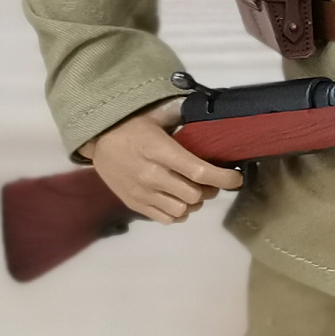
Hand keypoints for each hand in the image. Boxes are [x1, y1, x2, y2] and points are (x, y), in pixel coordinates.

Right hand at [80, 100, 245, 222]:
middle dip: (209, 189)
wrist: (98, 139)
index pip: (199, 171)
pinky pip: (165, 219)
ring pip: (182, 210)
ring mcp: (141, 193)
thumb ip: (183, 119)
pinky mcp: (134, 204)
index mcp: (159, 151)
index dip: (224, 178)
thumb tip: (212, 116)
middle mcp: (151, 175)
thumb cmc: (132, 125)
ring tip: (192, 191)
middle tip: (210, 181)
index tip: (236, 178)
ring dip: (194, 203)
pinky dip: (177, 213)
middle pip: (194, 195)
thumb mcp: (158, 116)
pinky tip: (177, 200)